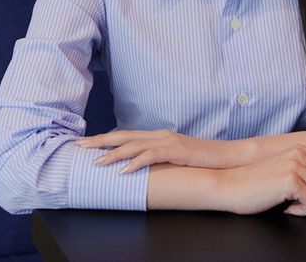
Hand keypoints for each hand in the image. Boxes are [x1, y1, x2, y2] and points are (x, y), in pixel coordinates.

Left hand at [75, 129, 241, 171]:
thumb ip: (158, 158)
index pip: (125, 135)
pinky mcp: (177, 150)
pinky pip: (152, 156)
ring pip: (134, 145)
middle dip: (100, 141)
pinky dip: (136, 162)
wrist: (226, 156)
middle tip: (79, 146)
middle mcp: (160, 135)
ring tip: (96, 163)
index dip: (105, 138)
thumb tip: (139, 167)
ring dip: (113, 154)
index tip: (85, 143)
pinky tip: (125, 170)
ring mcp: (168, 141)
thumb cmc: (201, 159)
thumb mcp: (176, 157)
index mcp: (158, 136)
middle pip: (124, 136)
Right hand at [219, 145, 305, 216]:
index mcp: (299, 149)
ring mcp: (295, 165)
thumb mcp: (283, 167)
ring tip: (292, 204)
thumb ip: (304, 167)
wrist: (232, 185)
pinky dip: (302, 211)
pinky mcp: (291, 180)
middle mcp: (299, 154)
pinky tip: (286, 207)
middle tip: (301, 204)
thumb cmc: (255, 182)